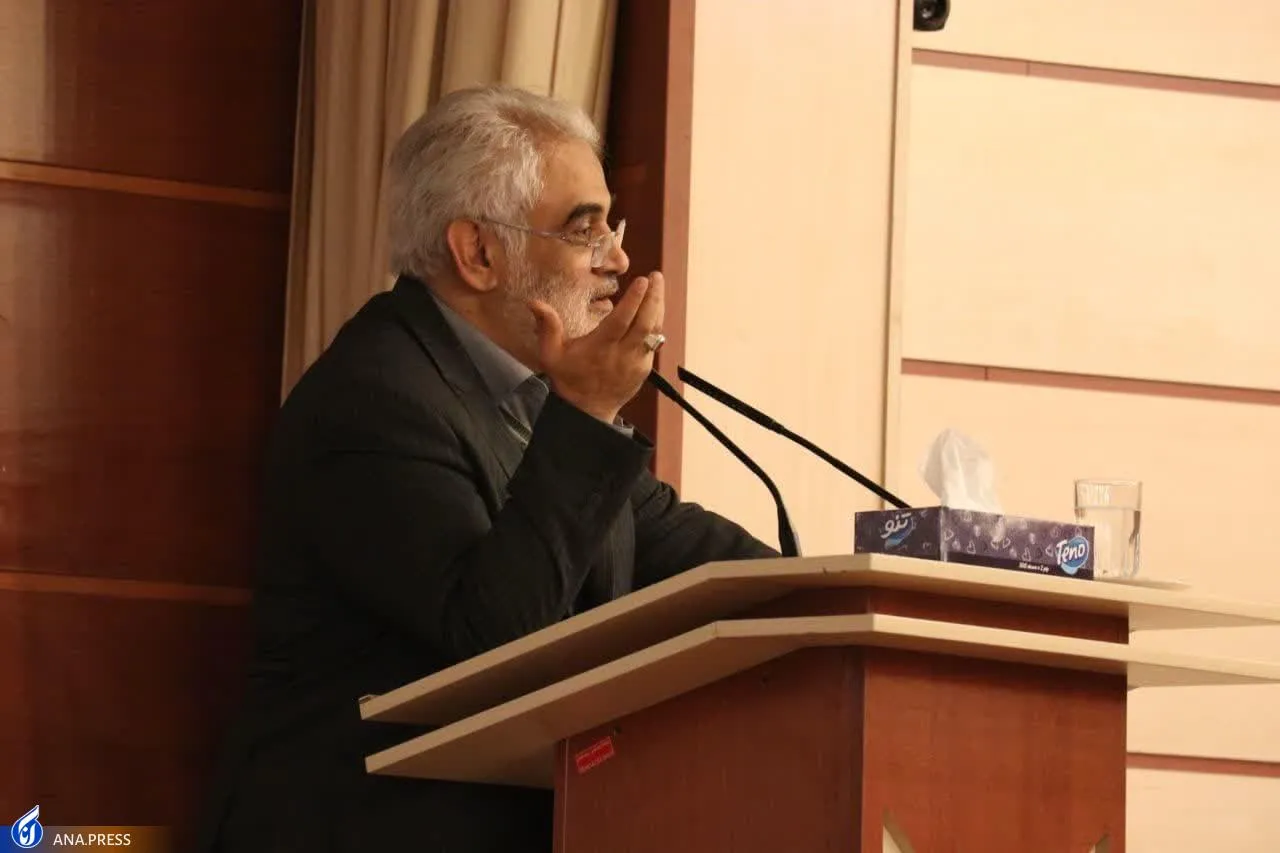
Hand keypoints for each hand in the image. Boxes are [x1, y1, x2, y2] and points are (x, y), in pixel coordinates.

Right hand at [529, 272, 664, 423]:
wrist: (587, 411)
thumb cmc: (568, 379)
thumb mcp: (551, 355)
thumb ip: (546, 327)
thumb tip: (533, 302)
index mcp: (600, 349)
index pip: (621, 321)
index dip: (633, 301)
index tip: (642, 280)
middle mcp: (622, 355)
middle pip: (644, 323)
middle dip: (653, 297)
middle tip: (656, 276)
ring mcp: (636, 362)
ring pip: (654, 331)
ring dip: (658, 306)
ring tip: (659, 284)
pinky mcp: (644, 368)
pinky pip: (654, 342)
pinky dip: (657, 323)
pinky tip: (656, 307)